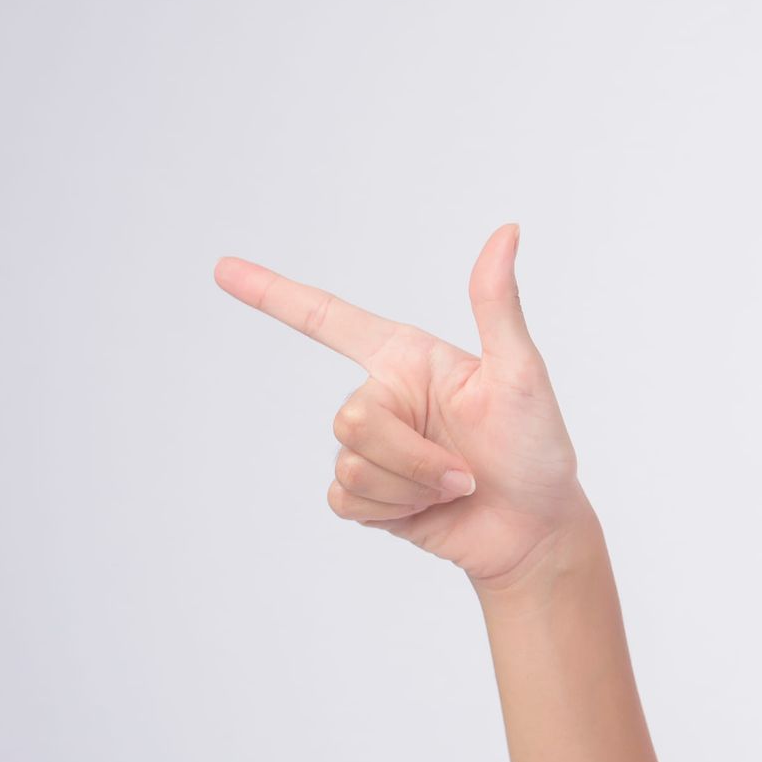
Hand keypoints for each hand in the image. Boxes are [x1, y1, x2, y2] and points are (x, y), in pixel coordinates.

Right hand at [214, 223, 596, 592]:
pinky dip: (394, 511)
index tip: (223, 269)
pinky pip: (345, 500)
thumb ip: (498, 306)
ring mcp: (373, 449)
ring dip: (411, 486)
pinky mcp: (367, 497)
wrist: (536, 530)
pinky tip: (429, 509)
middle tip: (465, 469)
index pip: (330, 320)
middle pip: (350, 418)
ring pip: (350, 464)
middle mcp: (384, 398)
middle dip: (411, 454)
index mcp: (409, 359)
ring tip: (456, 486)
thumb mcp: (522, 374)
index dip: (274, 293)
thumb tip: (508, 231)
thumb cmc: (538, 447)